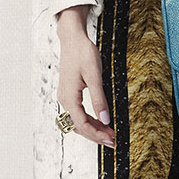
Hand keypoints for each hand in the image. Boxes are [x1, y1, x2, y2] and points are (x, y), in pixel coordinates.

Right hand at [56, 7, 114, 147]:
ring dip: (93, 128)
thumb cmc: (83, 53)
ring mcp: (66, 96)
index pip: (82, 124)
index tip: (111, 138)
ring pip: (78, 121)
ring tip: (109, 133)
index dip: (97, 134)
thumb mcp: (94, 75)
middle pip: (79, 126)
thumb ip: (99, 99)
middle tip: (113, 140)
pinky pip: (78, 112)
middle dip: (96, 135)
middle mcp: (64, 99)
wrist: (73, 38)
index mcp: (69, 97)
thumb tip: (105, 120)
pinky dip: (89, 119)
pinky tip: (100, 121)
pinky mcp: (69, 92)